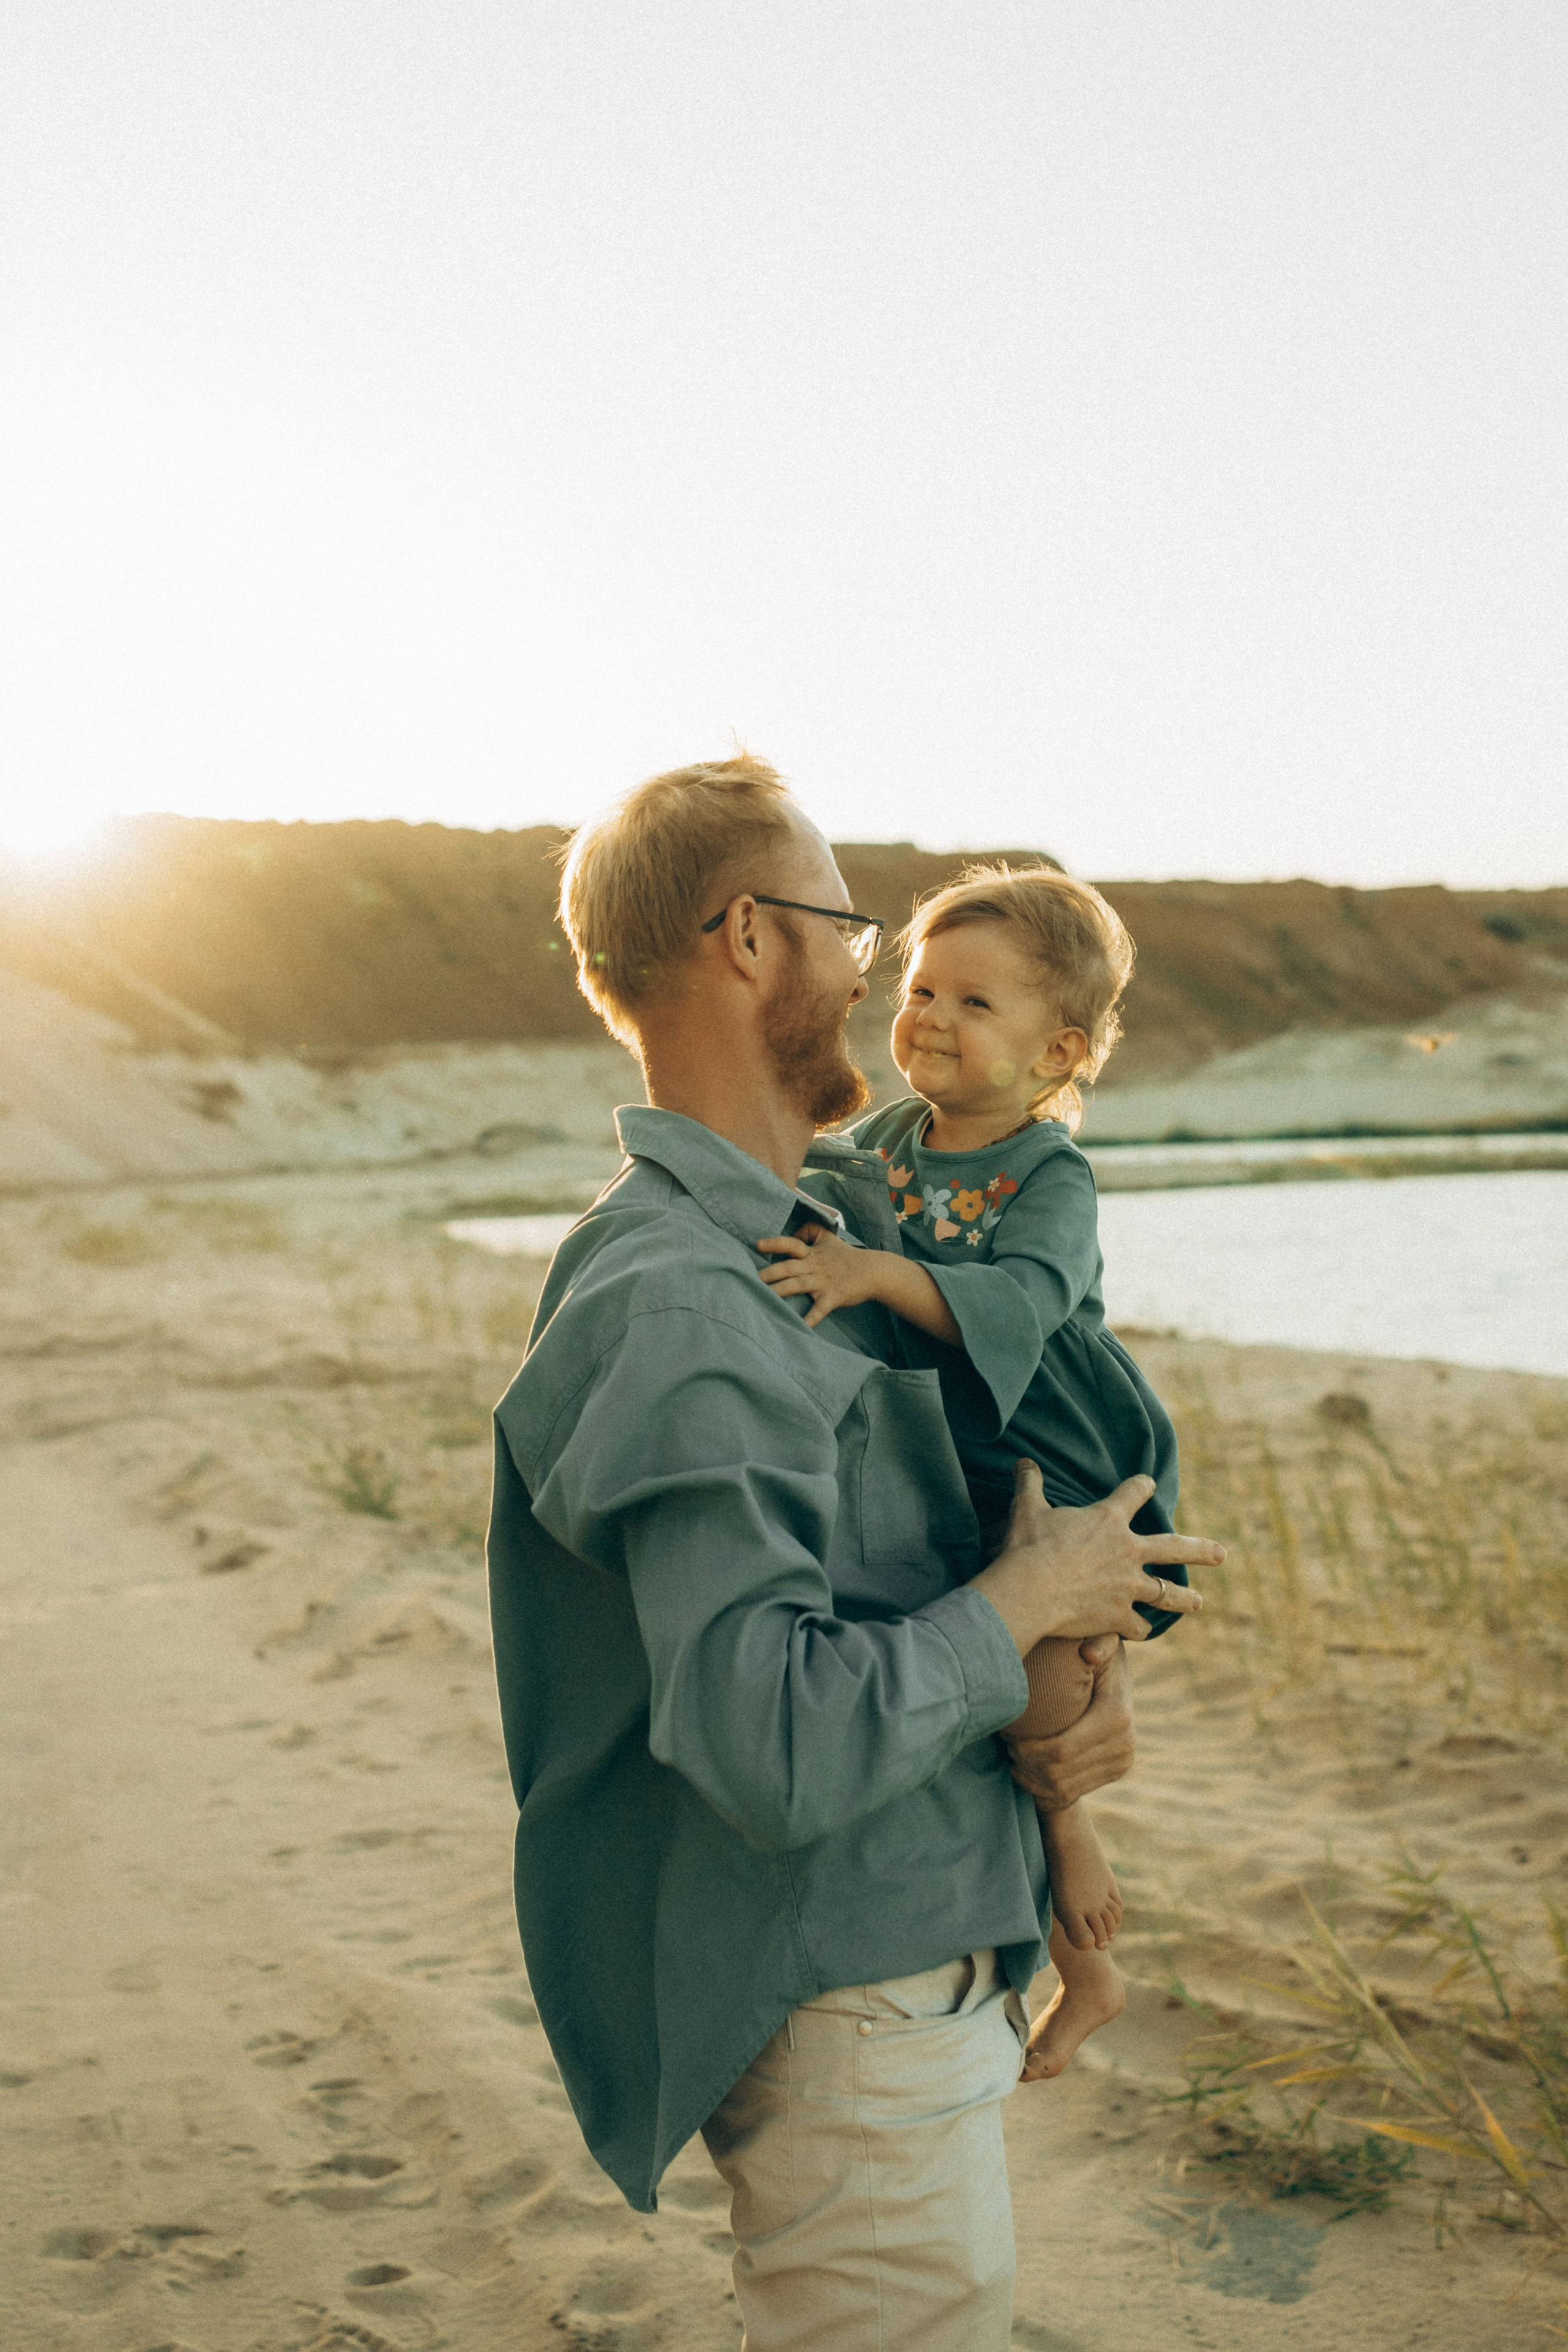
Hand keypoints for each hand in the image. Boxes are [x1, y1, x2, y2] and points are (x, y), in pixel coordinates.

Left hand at [756, 1226, 879, 1328]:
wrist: (873, 1271)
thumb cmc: (847, 1256)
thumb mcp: (829, 1237)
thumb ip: (810, 1230)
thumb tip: (793, 1232)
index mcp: (812, 1253)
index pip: (791, 1244)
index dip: (774, 1243)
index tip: (757, 1245)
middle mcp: (814, 1266)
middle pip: (788, 1268)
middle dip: (769, 1273)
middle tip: (750, 1278)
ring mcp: (823, 1282)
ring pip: (798, 1285)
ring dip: (780, 1291)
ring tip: (762, 1297)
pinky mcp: (833, 1297)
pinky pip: (819, 1309)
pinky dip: (810, 1319)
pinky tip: (800, 1327)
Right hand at [973, 1459, 1220, 1649]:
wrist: (1030, 1590)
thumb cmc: (1028, 1546)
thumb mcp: (1026, 1508)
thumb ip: (1030, 1483)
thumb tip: (1023, 1460)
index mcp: (1109, 1519)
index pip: (1134, 1493)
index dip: (1141, 1487)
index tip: (1147, 1485)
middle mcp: (1128, 1551)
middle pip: (1172, 1548)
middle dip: (1199, 1550)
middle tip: (1221, 1554)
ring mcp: (1128, 1586)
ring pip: (1166, 1592)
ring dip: (1184, 1598)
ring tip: (1199, 1602)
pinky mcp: (1119, 1616)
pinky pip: (1138, 1626)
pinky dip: (1140, 1629)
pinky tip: (1142, 1632)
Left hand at [1005, 1637, 1133, 1811]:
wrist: (1118, 1677)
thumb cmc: (1095, 1651)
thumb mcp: (1098, 1638)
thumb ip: (1096, 1640)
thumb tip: (1090, 1654)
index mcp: (1117, 1716)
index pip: (1062, 1748)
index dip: (1028, 1747)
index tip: (1005, 1732)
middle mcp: (1124, 1746)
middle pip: (1059, 1773)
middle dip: (1024, 1762)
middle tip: (1004, 1743)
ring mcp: (1121, 1764)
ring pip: (1062, 1788)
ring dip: (1030, 1775)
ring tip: (1010, 1753)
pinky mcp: (1113, 1774)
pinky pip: (1071, 1794)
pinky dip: (1042, 1787)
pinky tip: (1024, 1769)